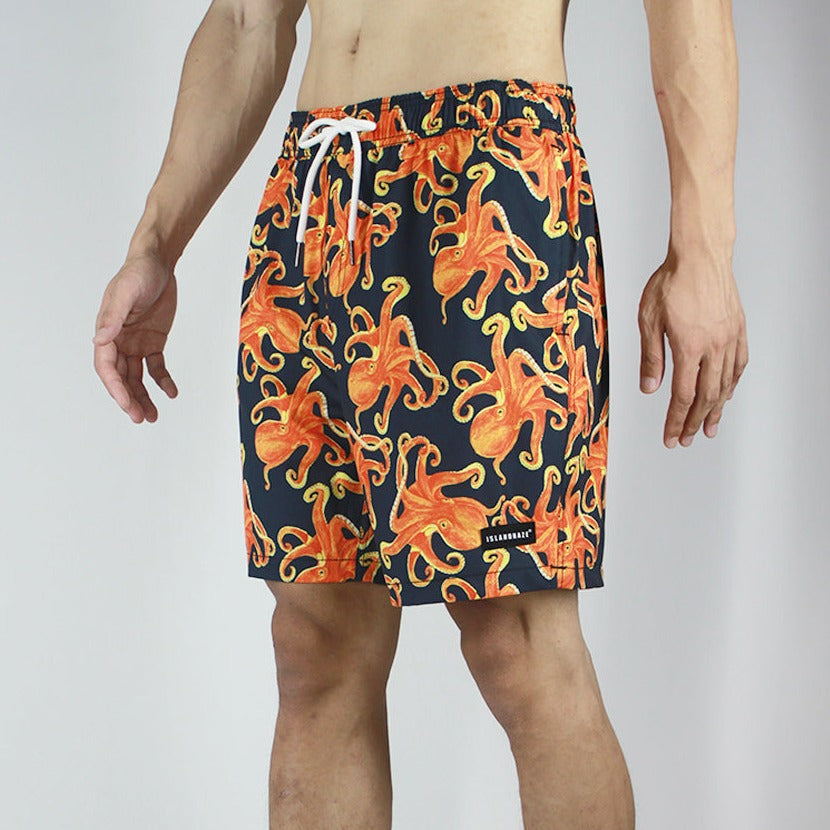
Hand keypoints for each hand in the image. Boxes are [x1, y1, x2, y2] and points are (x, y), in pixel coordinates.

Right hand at [92, 251, 178, 422]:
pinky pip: (156, 367)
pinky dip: (163, 381)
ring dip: (144, 396)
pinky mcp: (153, 342)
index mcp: (107, 331)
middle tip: (141, 418)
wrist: (158, 263)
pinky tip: (172, 393)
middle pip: (121, 377)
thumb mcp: (126, 292)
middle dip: (129, 399)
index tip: (127, 404)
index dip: (115, 387)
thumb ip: (113, 316)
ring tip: (153, 416)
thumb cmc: (138, 273)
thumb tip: (100, 339)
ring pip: (137, 377)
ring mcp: (135, 343)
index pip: (107, 367)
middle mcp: (118, 340)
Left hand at [638, 249, 747, 447]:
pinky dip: (731, 384)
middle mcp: (714, 346)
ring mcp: (729, 338)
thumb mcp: (649, 320)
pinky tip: (726, 394)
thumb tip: (650, 388)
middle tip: (686, 440)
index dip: (676, 421)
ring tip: (710, 428)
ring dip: (716, 409)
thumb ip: (651, 356)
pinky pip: (738, 364)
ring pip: (725, 384)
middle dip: (695, 422)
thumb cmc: (671, 282)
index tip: (670, 437)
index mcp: (689, 347)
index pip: (683, 396)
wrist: (700, 255)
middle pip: (706, 396)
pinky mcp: (738, 329)